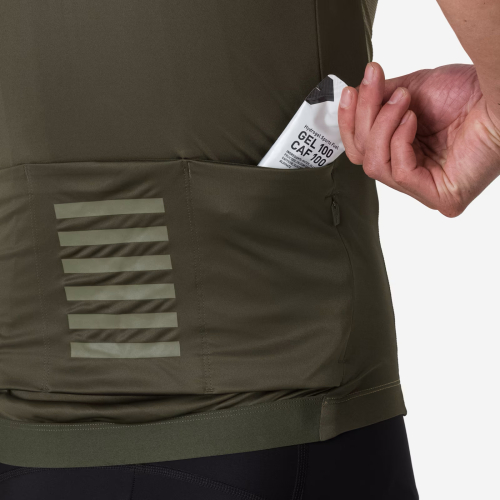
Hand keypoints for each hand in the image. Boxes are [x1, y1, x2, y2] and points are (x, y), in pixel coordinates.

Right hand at [338, 62, 499, 216]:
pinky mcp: (441, 197)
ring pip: (376, 166)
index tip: (350, 92)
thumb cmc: (468, 93)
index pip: (362, 149)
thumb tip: (352, 96)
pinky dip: (401, 141)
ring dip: (383, 126)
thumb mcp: (408, 90)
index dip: (349, 122)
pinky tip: (414, 120)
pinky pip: (401, 173)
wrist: (499, 96)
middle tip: (377, 87)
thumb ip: (377, 100)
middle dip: (365, 118)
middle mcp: (414, 174)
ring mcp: (426, 189)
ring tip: (403, 101)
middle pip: (364, 157)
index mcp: (406, 152)